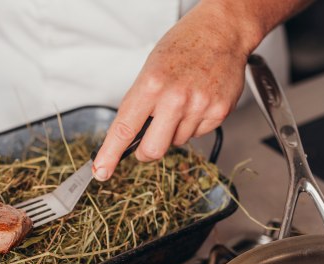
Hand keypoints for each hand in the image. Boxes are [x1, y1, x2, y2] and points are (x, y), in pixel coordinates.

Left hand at [91, 2, 256, 180]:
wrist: (222, 32)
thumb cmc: (183, 47)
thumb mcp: (150, 70)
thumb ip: (139, 104)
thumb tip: (128, 138)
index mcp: (151, 84)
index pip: (124, 129)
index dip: (110, 154)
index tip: (101, 170)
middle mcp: (175, 98)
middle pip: (153, 150)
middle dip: (145, 152)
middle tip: (145, 143)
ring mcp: (199, 106)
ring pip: (176, 142)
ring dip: (173, 132)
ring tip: (181, 103)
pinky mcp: (218, 112)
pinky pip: (197, 134)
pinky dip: (193, 125)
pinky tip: (197, 102)